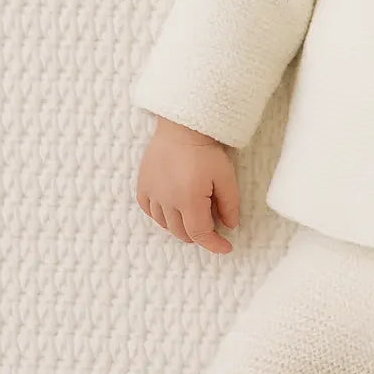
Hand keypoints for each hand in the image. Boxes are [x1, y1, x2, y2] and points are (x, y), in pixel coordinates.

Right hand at [136, 123, 239, 253]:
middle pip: (182, 232)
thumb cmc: (206, 149)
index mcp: (189, 200)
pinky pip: (149, 210)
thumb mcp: (226, 177)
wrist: (181, 126)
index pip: (200, 234)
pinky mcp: (143, 184)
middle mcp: (167, 200)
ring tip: (194, 217)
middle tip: (213, 226)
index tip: (226, 248)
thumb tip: (230, 226)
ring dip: (181, 227)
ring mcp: (152, 193)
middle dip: (199, 234)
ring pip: (165, 224)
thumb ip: (230, 204)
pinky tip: (172, 210)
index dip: (214, 245)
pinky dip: (161, 216)